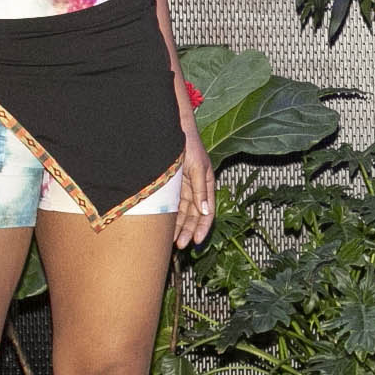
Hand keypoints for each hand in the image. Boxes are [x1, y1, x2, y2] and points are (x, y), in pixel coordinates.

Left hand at [173, 122, 215, 248]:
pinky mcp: (173, 186)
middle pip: (194, 216)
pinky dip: (171, 217)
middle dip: (188, 231)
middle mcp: (196, 188)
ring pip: (183, 213)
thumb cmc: (189, 144)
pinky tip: (166, 227)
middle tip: (180, 245)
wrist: (173, 129)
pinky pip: (173, 205)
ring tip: (172, 241)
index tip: (196, 241)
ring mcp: (184, 187)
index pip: (208, 212)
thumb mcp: (197, 167)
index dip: (203, 227)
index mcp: (207, 184)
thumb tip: (205, 211)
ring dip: (179, 227)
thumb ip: (200, 190)